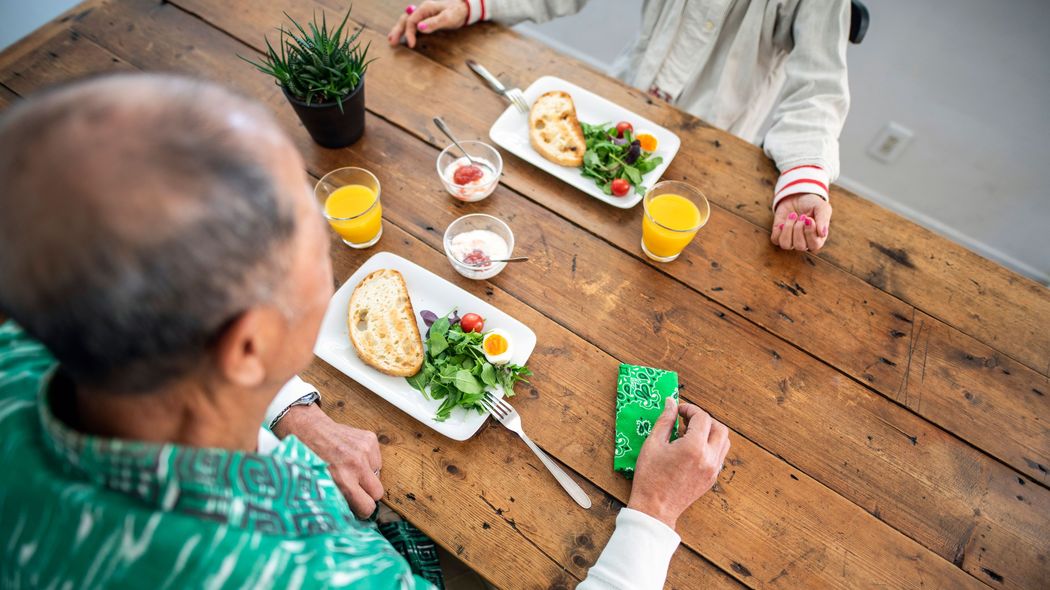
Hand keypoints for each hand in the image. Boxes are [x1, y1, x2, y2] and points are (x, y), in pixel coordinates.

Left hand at [273, 402, 383, 517]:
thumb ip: (339, 497)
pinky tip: (353, 456)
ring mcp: (365, 450)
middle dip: (368, 493)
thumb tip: (353, 512)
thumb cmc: (309, 458)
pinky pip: (377, 459)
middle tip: (356, 489)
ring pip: (378, 475)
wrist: (308, 429)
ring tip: (350, 468)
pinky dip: (367, 460)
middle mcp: (357, 465)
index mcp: (343, 480)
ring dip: (367, 475)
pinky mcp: (370, 439)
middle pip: (378, 492)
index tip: (358, 507)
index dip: (363, 509)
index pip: (368, 506)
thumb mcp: (320, 484)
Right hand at [388, 1, 467, 47]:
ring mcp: (423, 15)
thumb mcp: (447, 18)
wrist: (463, 8)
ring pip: (407, 21)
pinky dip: (405, 30)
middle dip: (398, 30)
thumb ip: (434, 23)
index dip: (409, 33)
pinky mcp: (425, 19)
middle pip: (405, 20)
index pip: (411, 21)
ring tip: (391, 40)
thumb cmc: (456, 12)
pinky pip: (412, 24)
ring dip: (399, 30)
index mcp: (425, 8)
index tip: (411, 45)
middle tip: (391, 42)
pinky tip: (402, 36)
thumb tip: (419, 28)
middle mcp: (421, 10)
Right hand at [627, 398, 729, 529]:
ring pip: (724, 442)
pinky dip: (711, 446)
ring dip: (711, 432)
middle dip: (704, 419)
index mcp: (694, 447)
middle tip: (686, 420)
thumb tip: (671, 403)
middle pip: (720, 427)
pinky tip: (693, 448)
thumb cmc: (650, 477)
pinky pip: (719, 456)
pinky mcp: (712, 479)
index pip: (702, 417)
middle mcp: (709, 458)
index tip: (678, 411)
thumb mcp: (653, 444)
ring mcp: (713, 470)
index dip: (690, 409)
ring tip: (691, 433)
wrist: (655, 509)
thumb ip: (665, 421)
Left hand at [770, 193, 831, 251]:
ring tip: (792, 215)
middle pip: (800, 246)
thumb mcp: (822, 208)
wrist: (797, 196)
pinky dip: (779, 230)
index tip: (809, 219)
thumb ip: (823, 220)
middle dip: (799, 229)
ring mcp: (790, 240)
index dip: (810, 232)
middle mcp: (804, 243)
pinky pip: (775, 240)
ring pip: (786, 245)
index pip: (814, 245)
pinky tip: (783, 222)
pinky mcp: (778, 235)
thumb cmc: (812, 204)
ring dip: (788, 229)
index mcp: (817, 239)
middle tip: (802, 216)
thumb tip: (823, 234)